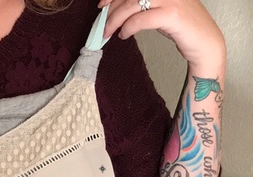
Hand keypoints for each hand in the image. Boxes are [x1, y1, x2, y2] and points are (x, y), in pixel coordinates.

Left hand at [100, 0, 225, 72]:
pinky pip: (141, 19)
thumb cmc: (181, 26)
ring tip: (109, 33)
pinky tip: (124, 35)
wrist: (205, 41)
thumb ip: (143, 5)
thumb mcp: (159, 9)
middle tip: (102, 25)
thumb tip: (118, 10)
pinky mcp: (172, 14)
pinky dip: (128, 28)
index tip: (101, 5)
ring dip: (115, 20)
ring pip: (133, 5)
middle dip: (112, 9)